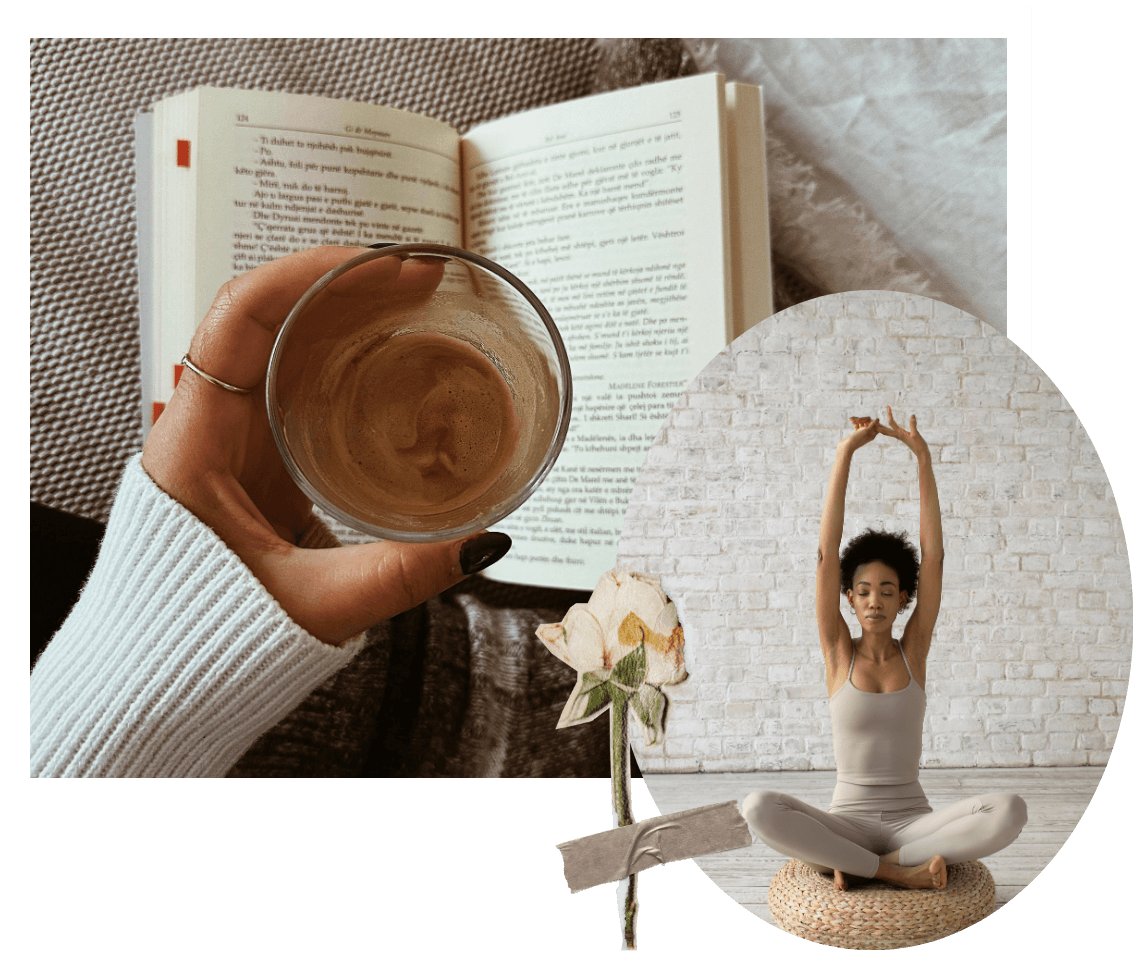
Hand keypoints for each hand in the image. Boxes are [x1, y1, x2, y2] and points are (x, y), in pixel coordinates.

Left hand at [141, 245, 510, 644]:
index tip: (382, 266)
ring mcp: (230, 436)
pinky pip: (296, 381)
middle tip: (423, 278)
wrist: (168, 669)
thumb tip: (484, 542)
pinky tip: (390, 354)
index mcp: (197, 444)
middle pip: (270, 316)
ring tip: (414, 299)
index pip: (239, 318)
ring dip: (346, 313)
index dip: (309, 274)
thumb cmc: (210, 638)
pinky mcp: (255, 454)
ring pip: (284, 344)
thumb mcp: (314, 603)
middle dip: (347, 283)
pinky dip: (343, 356)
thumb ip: (400, 574)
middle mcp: (207, 425)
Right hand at [838, 415, 879, 452]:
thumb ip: (872, 425)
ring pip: (863, 423)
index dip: (870, 421)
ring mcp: (862, 433)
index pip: (875, 424)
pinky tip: (852, 422)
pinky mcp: (857, 432)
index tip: (865, 422)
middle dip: (862, 420)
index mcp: (872, 434)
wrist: (846, 446)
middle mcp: (868, 433)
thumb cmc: (856, 440)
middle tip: (855, 421)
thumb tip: (878, 419)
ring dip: (858, 420)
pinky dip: (855, 423)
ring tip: (852, 421)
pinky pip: (858, 424)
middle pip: (868, 422)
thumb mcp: (865, 431)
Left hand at [876, 406, 930, 459]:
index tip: (888, 406)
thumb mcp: (916, 434)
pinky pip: (892, 433)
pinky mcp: (902, 438)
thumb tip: (912, 415)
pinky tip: (886, 430)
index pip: (891, 422)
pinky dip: (887, 430)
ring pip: (887, 432)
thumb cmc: (919, 445)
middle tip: (871, 419)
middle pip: (884, 429)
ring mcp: (899, 437)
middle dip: (877, 424)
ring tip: (875, 423)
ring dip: (881, 427)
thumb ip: (913, 425)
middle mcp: (897, 435)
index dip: (889, 414)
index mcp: (899, 434)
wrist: (921, 454)